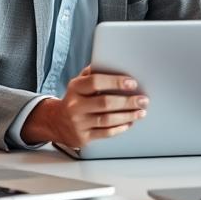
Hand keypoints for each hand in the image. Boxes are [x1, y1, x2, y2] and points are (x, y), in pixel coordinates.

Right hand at [21, 66, 147, 148]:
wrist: (56, 122)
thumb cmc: (75, 98)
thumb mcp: (79, 83)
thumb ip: (93, 73)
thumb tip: (113, 62)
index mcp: (75, 88)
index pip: (96, 82)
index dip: (115, 82)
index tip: (132, 83)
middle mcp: (75, 105)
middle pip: (105, 103)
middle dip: (128, 101)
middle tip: (143, 100)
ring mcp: (78, 123)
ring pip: (107, 120)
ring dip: (128, 116)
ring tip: (141, 112)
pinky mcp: (83, 137)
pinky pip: (105, 133)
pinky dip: (120, 128)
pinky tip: (130, 123)